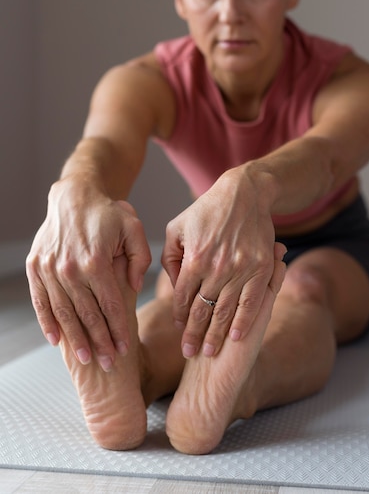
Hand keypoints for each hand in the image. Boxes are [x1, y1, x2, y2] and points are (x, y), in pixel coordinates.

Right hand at [26, 180, 150, 370]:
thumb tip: (134, 286)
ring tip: (86, 359)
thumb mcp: (133, 229)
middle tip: (110, 364)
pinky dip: (47, 322)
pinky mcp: (36, 267)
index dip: (118, 330)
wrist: (73, 197)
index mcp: (96, 261)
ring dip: (75, 339)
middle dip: (100, 342)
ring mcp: (50, 269)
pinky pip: (41, 301)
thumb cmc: (108, 214)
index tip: (124, 349)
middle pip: (87, 315)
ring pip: (64, 313)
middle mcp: (71, 268)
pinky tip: (56, 340)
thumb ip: (140, 258)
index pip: (110, 306)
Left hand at [162, 167, 285, 357]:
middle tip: (188, 354)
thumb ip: (170, 258)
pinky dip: (243, 321)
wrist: (244, 193)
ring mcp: (241, 269)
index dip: (179, 316)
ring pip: (225, 311)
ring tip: (208, 354)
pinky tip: (236, 337)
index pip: (182, 297)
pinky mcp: (261, 268)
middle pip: (201, 310)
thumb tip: (175, 286)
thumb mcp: (177, 228)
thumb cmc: (206, 210)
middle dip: (193, 335)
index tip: (178, 329)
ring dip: (216, 335)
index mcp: (194, 258)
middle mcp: (217, 267)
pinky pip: (251, 302)